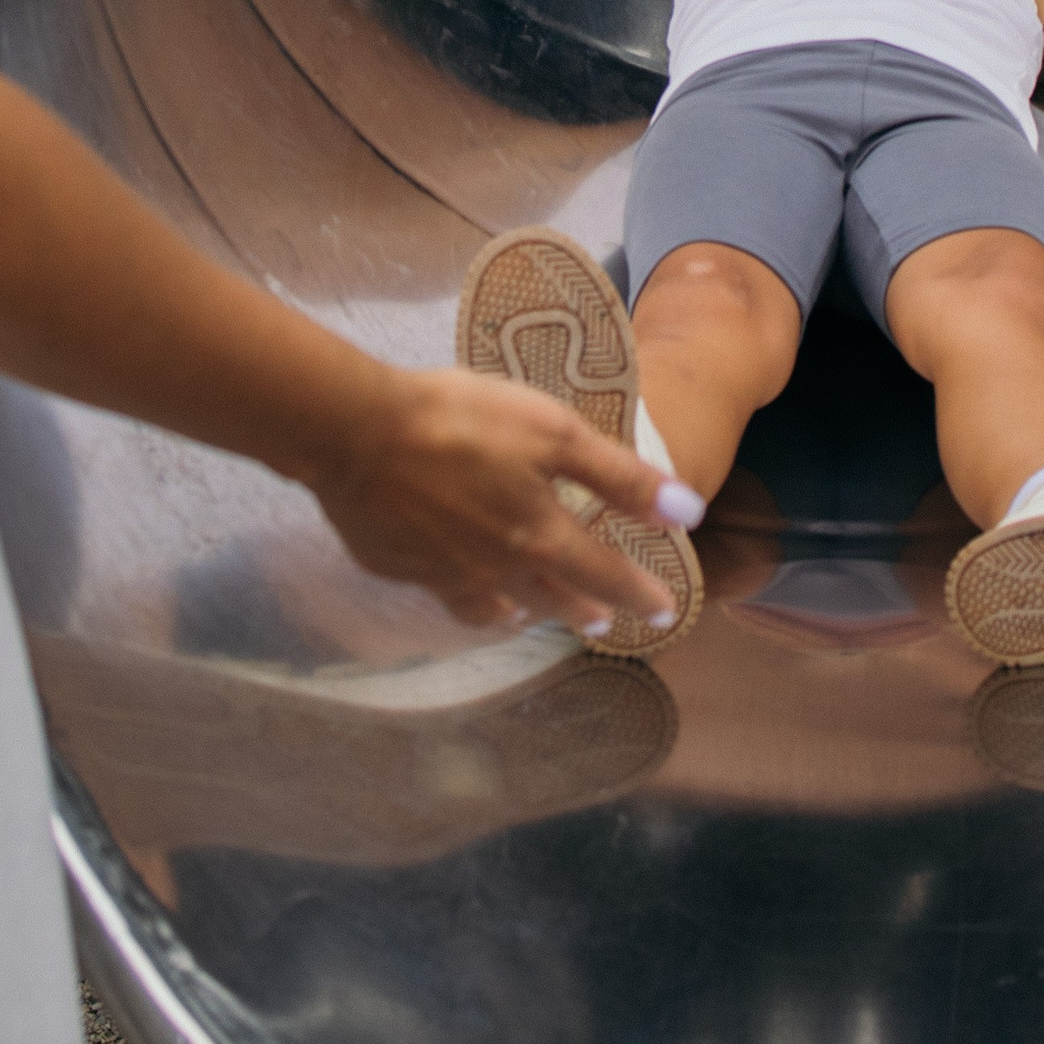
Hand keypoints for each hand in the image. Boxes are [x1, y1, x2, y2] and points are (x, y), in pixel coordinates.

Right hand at [307, 366, 700, 638]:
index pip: (604, 575)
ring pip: (490, 606)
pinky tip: (454, 582)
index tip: (666, 613)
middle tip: (603, 622)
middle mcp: (495, 568)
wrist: (354, 431)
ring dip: (520, 612)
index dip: (640, 593)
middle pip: (549, 599)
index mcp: (539, 536)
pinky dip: (460, 595)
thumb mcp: (554, 432)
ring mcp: (441, 573)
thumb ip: (620, 476)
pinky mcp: (395, 564)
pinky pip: (439, 591)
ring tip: (526, 616)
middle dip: (582, 610)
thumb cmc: (462, 421)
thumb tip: (689, 513)